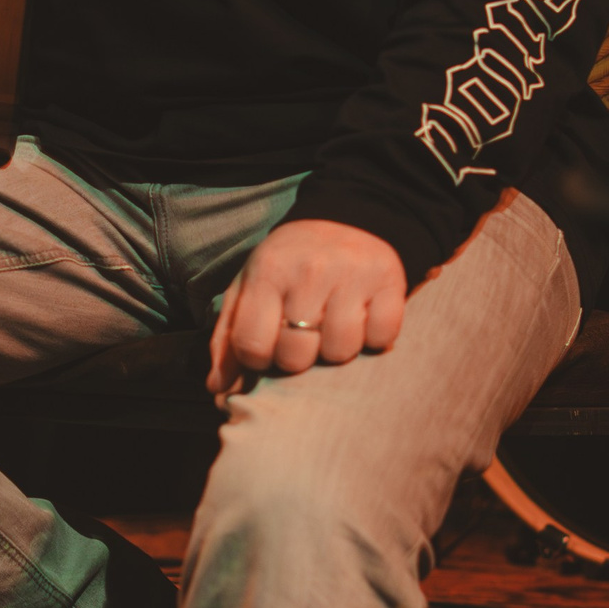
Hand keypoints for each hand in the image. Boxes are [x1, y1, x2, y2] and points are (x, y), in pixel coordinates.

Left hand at [207, 219, 407, 401]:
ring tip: (333, 326)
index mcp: (268, 273)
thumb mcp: (249, 290)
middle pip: (297, 355)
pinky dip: (374, 337)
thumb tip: (218, 388)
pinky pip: (381, 337)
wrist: (345, 219)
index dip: (258, 359)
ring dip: (337, 349)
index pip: (252, 345)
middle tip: (304, 336)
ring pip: (341, 351)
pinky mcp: (390, 281)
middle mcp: (309, 271)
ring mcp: (352, 275)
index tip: (268, 348)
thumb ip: (228, 340)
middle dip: (298, 357)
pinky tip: (362, 318)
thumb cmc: (288, 266)